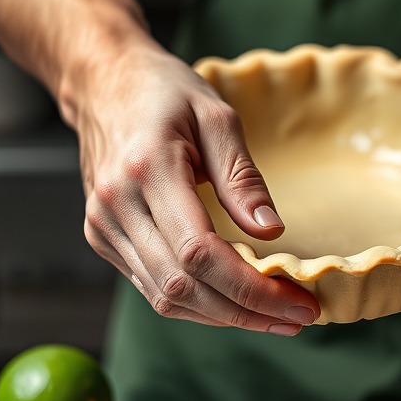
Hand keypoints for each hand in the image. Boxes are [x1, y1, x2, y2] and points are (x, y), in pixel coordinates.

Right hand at [75, 37, 319, 332]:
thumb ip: (243, 178)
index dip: (252, 289)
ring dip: (225, 316)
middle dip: (247, 311)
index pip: (200, 253)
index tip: (298, 302)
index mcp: (147, 170)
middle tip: (298, 317)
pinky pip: (153, 287)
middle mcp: (116, 207)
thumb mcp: (217, 117)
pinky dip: (199, 303)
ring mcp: (103, 227)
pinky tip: (237, 301)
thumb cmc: (163, 92)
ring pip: (166, 297)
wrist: (102, 83)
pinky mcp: (103, 238)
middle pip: (184, 286)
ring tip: (275, 316)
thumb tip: (271, 232)